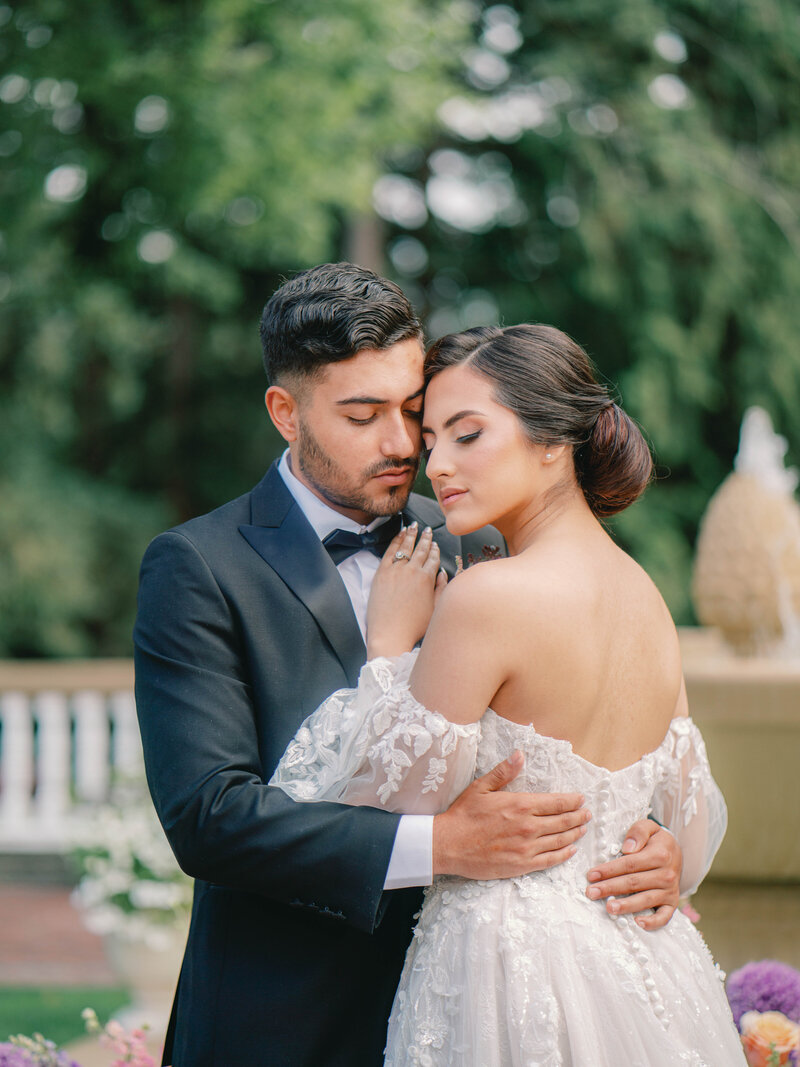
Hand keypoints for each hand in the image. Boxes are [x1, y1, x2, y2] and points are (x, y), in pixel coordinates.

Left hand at [366, 523, 446, 657]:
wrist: (390, 634)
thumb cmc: (414, 626)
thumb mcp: (435, 609)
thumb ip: (441, 589)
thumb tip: (442, 573)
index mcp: (427, 579)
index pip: (433, 558)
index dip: (435, 550)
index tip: (435, 544)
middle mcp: (412, 571)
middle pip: (421, 549)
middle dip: (425, 538)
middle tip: (428, 529)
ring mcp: (396, 570)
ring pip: (406, 547)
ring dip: (411, 534)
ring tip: (414, 526)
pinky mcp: (381, 573)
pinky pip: (390, 551)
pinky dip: (396, 541)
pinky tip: (400, 534)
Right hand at [433, 752, 590, 878]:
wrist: (448, 845)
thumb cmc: (463, 815)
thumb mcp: (481, 787)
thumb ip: (503, 772)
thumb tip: (519, 755)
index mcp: (520, 805)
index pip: (556, 803)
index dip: (572, 801)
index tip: (581, 799)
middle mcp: (528, 826)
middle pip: (563, 821)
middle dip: (578, 816)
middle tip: (587, 814)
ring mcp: (526, 848)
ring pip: (560, 840)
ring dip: (575, 834)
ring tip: (583, 829)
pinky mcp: (522, 865)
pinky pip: (550, 860)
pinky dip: (564, 854)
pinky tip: (570, 849)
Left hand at [585, 820, 681, 930]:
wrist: (676, 852)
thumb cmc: (655, 840)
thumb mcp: (649, 827)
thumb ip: (638, 832)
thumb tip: (627, 848)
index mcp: (660, 854)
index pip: (629, 864)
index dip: (609, 870)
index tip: (591, 875)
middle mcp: (667, 874)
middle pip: (634, 883)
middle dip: (610, 888)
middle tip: (591, 892)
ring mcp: (670, 890)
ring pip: (646, 900)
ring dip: (626, 906)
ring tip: (609, 908)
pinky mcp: (672, 902)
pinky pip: (665, 916)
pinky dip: (653, 922)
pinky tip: (638, 923)